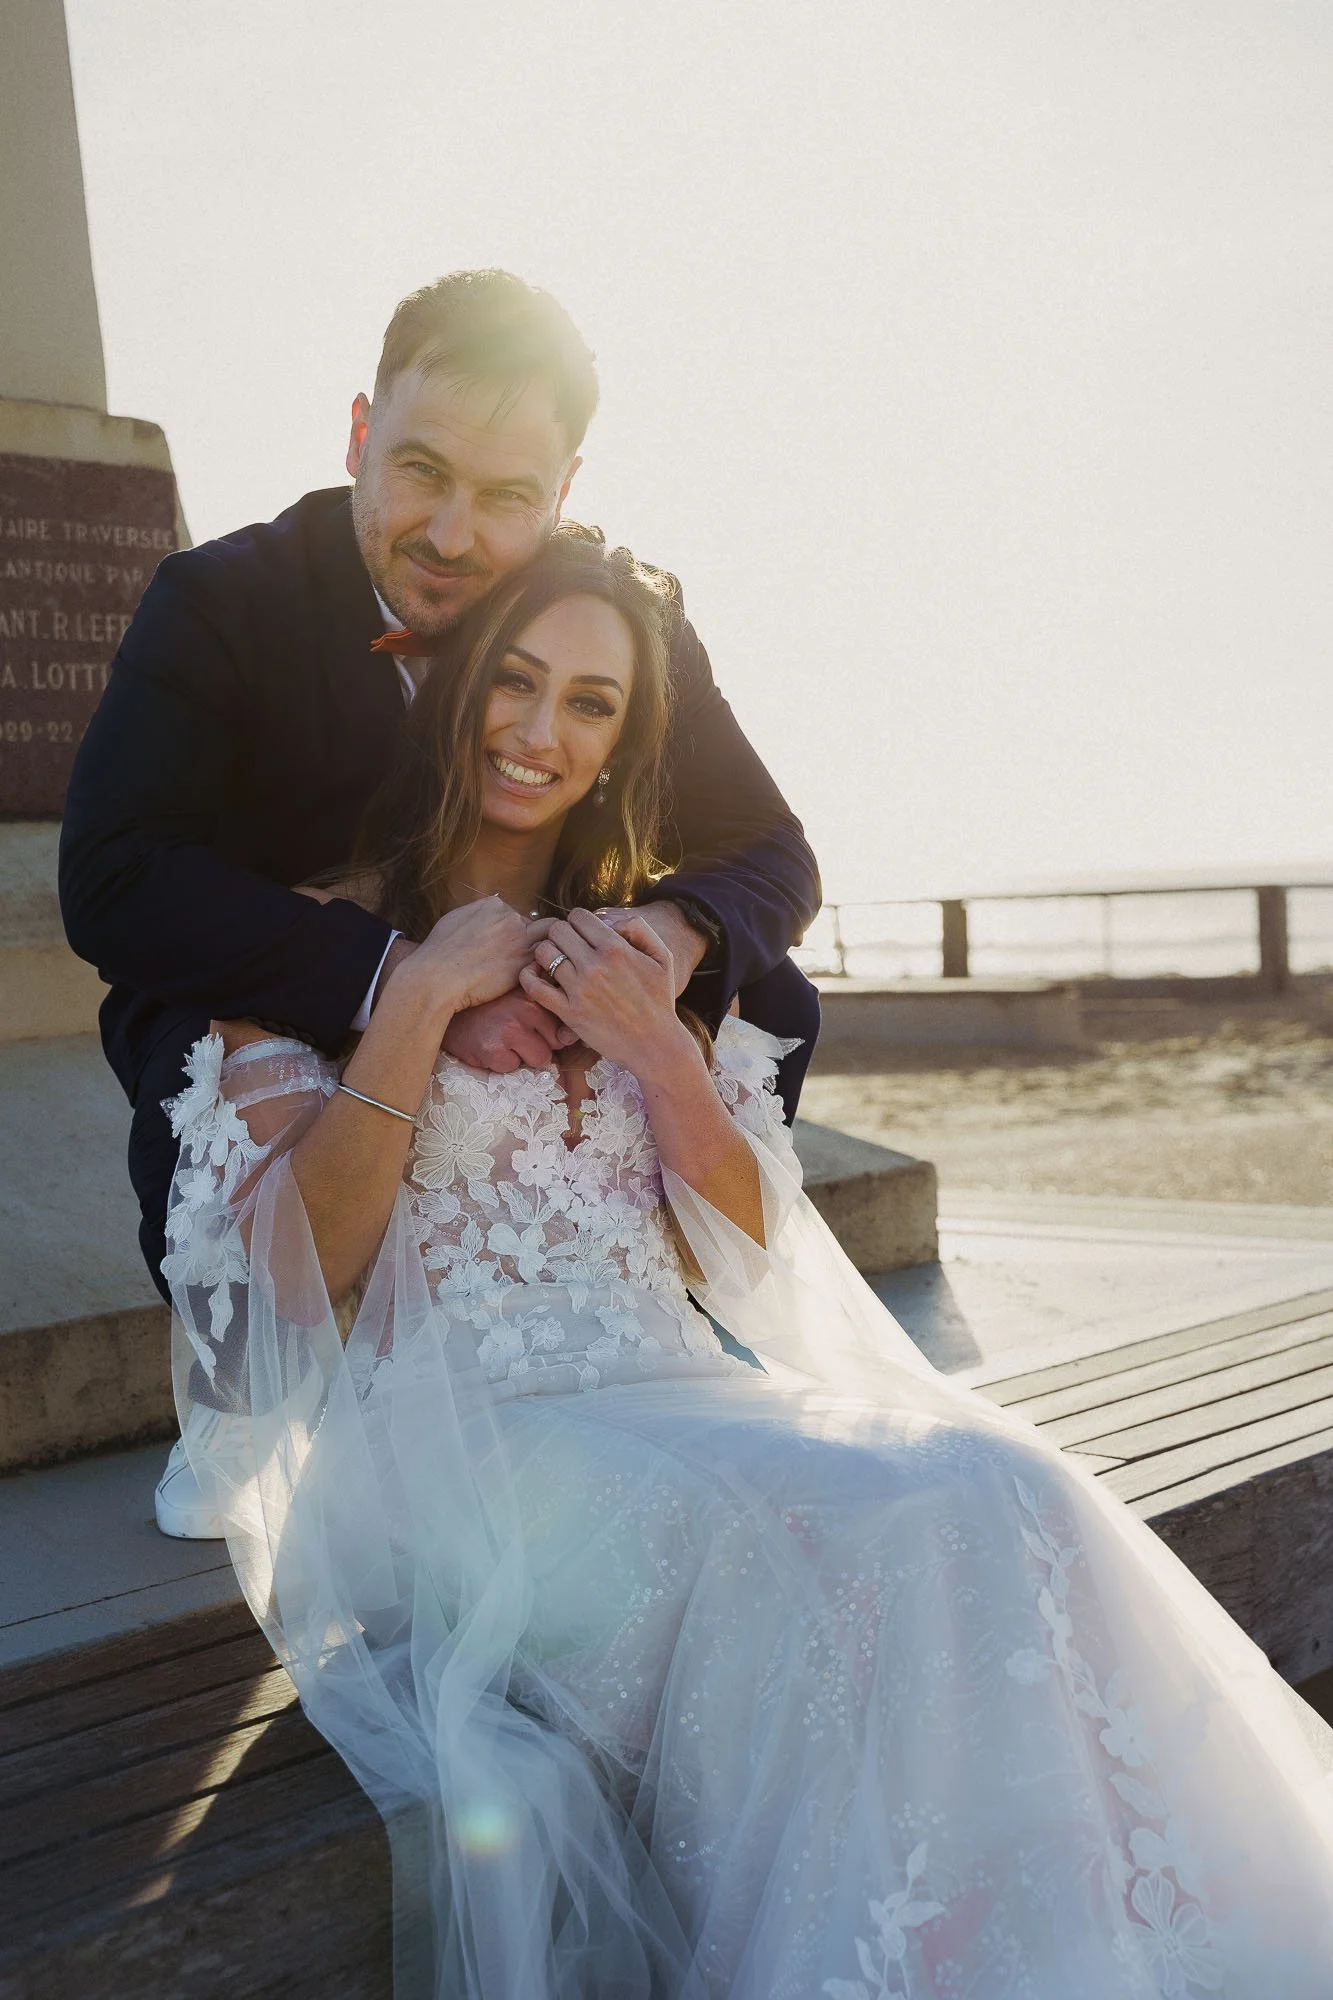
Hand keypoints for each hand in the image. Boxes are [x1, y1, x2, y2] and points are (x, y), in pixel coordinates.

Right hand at [390, 895, 541, 1023]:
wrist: (437, 977)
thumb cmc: (438, 953)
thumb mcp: (453, 921)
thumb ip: (474, 916)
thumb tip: (482, 918)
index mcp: (493, 905)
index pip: (514, 914)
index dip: (513, 932)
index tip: (506, 947)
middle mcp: (510, 917)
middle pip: (532, 924)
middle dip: (530, 940)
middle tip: (523, 960)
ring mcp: (520, 938)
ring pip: (549, 936)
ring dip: (546, 948)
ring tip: (542, 964)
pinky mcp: (525, 961)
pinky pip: (547, 959)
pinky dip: (546, 966)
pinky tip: (539, 977)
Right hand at [444, 990, 576, 1071]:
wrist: (441, 1007)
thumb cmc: (485, 1003)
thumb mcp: (516, 993)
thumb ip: (546, 1005)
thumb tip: (570, 1037)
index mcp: (533, 992)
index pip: (563, 1025)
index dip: (549, 1031)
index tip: (534, 1027)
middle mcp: (524, 1008)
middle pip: (555, 1044)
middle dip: (539, 1044)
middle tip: (513, 1032)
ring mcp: (508, 1030)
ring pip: (540, 1059)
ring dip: (523, 1056)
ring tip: (502, 1040)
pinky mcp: (492, 1050)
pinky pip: (514, 1068)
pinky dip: (501, 1063)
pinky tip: (488, 1046)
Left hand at [519, 909, 696, 1083]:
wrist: (655, 1043)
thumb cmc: (659, 999)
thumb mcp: (663, 956)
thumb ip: (639, 927)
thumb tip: (608, 919)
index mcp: (616, 948)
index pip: (578, 915)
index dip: (578, 921)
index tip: (583, 935)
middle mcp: (595, 965)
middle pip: (557, 930)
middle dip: (561, 935)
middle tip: (568, 948)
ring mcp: (579, 989)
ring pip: (544, 953)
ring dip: (547, 954)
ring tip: (556, 963)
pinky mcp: (568, 1012)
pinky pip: (534, 986)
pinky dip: (529, 977)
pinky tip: (538, 977)